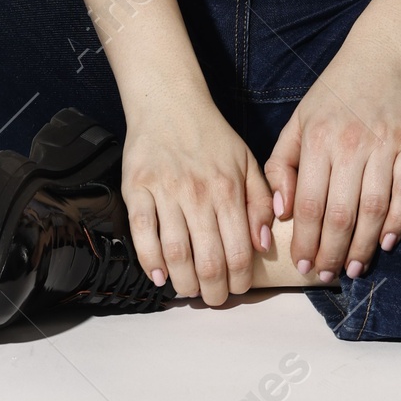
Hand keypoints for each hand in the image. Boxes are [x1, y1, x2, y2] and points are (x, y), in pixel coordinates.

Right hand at [122, 97, 274, 305]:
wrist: (169, 102)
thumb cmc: (211, 136)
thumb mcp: (247, 161)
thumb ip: (262, 201)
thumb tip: (263, 244)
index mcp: (228, 189)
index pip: (238, 251)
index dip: (240, 281)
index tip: (238, 290)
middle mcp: (198, 193)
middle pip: (208, 260)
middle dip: (213, 292)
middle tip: (213, 299)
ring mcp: (165, 191)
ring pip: (176, 253)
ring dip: (184, 283)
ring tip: (189, 290)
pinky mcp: (136, 188)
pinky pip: (142, 233)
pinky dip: (150, 261)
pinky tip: (159, 276)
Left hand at [264, 41, 400, 280]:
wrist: (379, 58)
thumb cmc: (332, 96)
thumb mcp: (296, 122)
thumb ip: (282, 166)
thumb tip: (282, 213)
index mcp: (317, 139)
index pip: (309, 205)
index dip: (306, 241)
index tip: (303, 265)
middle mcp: (350, 144)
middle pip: (341, 214)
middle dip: (332, 253)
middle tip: (327, 275)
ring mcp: (384, 144)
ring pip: (374, 209)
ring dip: (364, 246)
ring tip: (353, 268)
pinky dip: (398, 222)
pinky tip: (387, 243)